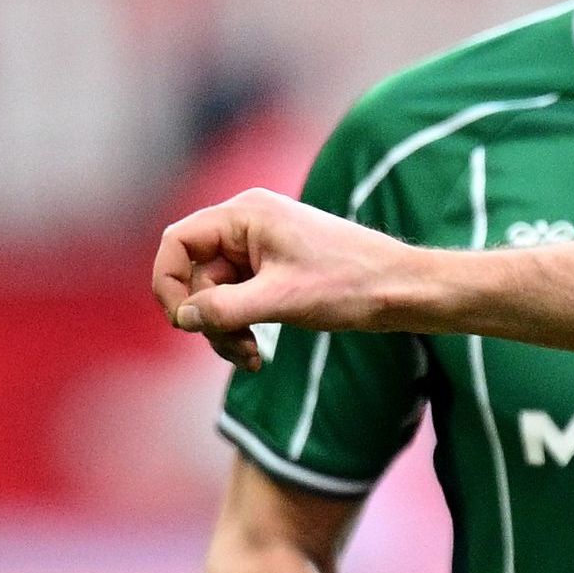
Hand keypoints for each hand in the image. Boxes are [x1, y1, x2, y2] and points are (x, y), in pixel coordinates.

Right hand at [154, 189, 438, 371]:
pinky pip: (238, 299)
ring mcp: (260, 249)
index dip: (168, 282)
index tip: (181, 322)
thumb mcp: (282, 300)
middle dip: (207, 316)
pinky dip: (242, 326)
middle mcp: (247, 225)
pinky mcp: (274, 271)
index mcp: (245, 214)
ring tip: (252, 358)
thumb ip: (226, 308)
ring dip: (225, 328)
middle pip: (195, 273)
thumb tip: (183, 318)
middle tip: (235, 350)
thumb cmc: (352, 284)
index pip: (178, 242)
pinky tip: (258, 356)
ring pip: (216, 293)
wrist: (405, 290)